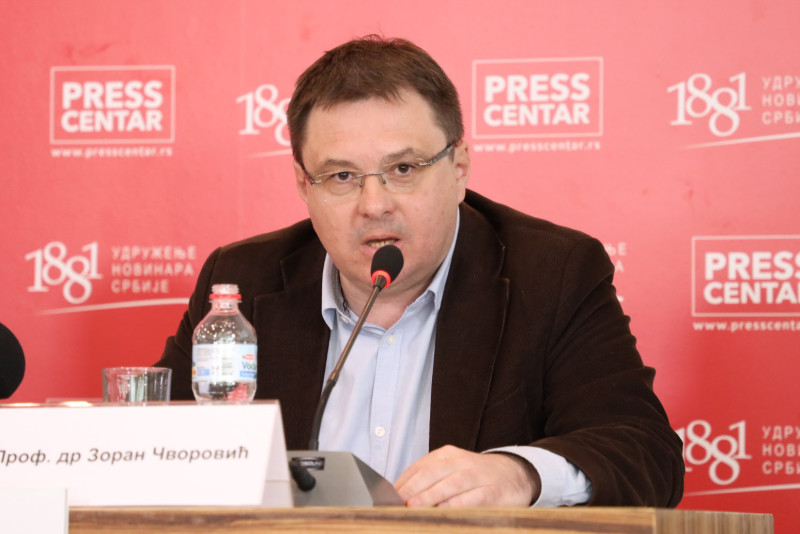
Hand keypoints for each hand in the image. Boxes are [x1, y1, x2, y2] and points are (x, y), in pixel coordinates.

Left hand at [394, 445, 539, 506]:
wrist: (515, 475)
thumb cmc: (475, 477)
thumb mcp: (451, 471)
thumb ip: (428, 481)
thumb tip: (399, 498)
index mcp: (447, 454)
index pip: (420, 466)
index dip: (403, 481)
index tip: (388, 496)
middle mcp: (462, 461)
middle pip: (434, 472)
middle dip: (414, 488)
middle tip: (398, 502)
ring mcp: (479, 475)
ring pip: (452, 483)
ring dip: (432, 495)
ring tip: (415, 507)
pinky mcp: (494, 491)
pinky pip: (475, 497)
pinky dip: (459, 504)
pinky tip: (446, 511)